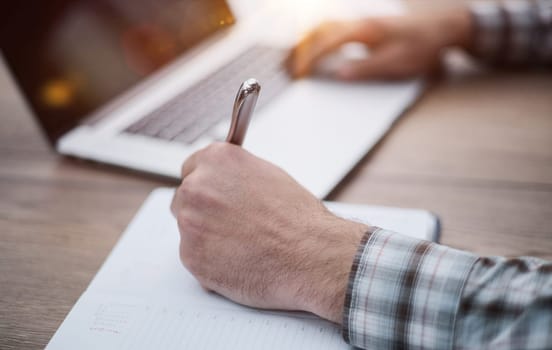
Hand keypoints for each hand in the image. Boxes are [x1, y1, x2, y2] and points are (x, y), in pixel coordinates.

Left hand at [171, 143, 367, 322]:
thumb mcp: (268, 175)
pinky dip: (210, 261)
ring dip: (206, 236)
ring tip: (242, 244)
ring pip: (188, 229)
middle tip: (231, 225)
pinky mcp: (190, 256)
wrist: (310, 255)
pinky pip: (194, 256)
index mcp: (216, 160)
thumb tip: (225, 181)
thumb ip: (235, 174)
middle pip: (185, 198)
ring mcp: (190, 222)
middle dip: (203, 210)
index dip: (207, 185)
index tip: (213, 196)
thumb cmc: (298, 219)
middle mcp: (196, 187)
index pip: (191, 168)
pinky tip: (238, 260)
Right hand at [287, 7, 472, 79]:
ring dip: (308, 42)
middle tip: (285, 66)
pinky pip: (335, 28)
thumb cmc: (423, 46)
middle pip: (320, 29)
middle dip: (299, 48)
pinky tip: (317, 49)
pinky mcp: (366, 25)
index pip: (327, 42)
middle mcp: (360, 21)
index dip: (308, 58)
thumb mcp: (396, 63)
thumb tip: (338, 74)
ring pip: (326, 26)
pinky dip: (320, 39)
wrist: (445, 28)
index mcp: (364, 30)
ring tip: (295, 60)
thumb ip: (365, 68)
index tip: (295, 72)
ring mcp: (362, 21)